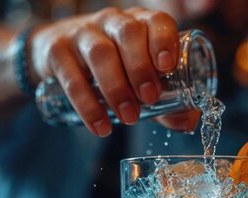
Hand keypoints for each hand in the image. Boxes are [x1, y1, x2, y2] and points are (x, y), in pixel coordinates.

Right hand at [29, 7, 183, 136]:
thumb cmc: (114, 67)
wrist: (58, 54)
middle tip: (149, 100)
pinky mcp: (58, 51)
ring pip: (101, 53)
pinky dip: (87, 105)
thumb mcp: (142, 79)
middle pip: (128, 34)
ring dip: (116, 88)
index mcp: (141, 23)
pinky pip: (72, 76)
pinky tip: (100, 126)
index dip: (164, 40)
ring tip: (128, 118)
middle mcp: (113, 22)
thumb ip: (168, 100)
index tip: (168, 66)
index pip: (156, 20)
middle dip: (141, 68)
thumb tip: (189, 120)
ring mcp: (83, 33)